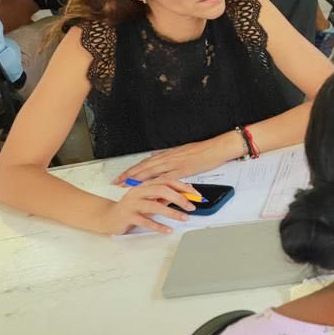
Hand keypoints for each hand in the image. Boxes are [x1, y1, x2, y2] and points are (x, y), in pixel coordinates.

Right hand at [102, 179, 198, 234]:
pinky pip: (145, 221)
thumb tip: (184, 195)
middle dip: (179, 198)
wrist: (108, 217)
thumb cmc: (131, 208)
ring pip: (154, 205)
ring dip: (172, 212)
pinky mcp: (127, 216)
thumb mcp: (150, 200)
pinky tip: (167, 229)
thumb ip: (164, 197)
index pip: (167, 181)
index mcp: (145, 185)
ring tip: (183, 218)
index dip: (183, 187)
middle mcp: (138, 192)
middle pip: (162, 190)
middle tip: (191, 207)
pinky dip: (158, 226)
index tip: (195, 195)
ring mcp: (132, 204)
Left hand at [115, 131, 244, 184]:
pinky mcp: (183, 170)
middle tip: (116, 182)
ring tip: (125, 185)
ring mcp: (174, 163)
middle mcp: (168, 158)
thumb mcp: (183, 149)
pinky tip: (147, 187)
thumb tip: (156, 156)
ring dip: (136, 178)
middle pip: (143, 167)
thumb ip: (168, 154)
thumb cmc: (205, 149)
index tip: (122, 176)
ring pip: (151, 171)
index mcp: (168, 154)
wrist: (217, 147)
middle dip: (128, 175)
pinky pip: (165, 177)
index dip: (132, 169)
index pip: (145, 162)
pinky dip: (154, 182)